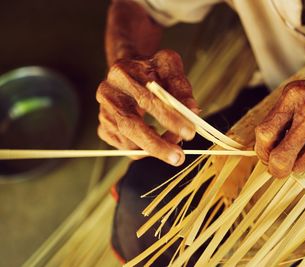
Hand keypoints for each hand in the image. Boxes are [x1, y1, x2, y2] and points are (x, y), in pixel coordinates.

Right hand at [96, 50, 198, 165]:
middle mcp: (108, 94)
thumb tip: (193, 111)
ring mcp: (103, 113)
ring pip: (129, 143)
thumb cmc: (152, 69)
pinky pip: (127, 148)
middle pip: (130, 126)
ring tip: (175, 139)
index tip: (190, 132)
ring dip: (156, 147)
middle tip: (179, 157)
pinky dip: (146, 148)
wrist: (130, 70)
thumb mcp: (169, 66)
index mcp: (122, 73)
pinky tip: (156, 134)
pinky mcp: (104, 129)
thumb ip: (181, 87)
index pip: (147, 99)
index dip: (170, 118)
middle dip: (157, 146)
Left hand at [255, 77, 304, 177]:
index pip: (264, 132)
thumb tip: (260, 144)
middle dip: (275, 168)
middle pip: (278, 156)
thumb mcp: (304, 94)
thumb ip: (282, 115)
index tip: (265, 156)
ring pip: (297, 166)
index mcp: (295, 94)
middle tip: (278, 169)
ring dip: (301, 162)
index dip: (261, 150)